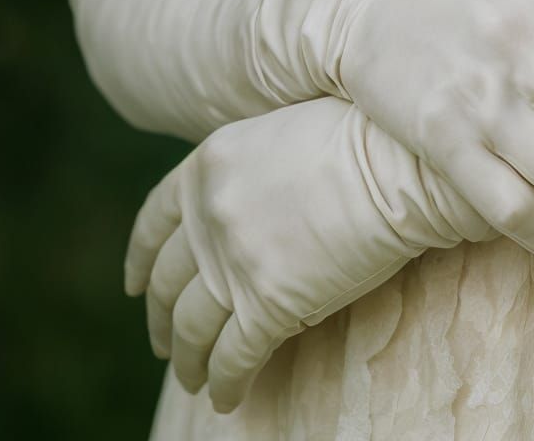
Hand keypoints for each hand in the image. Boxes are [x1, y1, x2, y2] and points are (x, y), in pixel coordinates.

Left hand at [124, 96, 495, 414]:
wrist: (399, 160)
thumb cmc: (361, 136)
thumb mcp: (280, 135)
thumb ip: (246, 173)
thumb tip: (243, 209)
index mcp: (208, 165)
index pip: (154, 220)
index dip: (140, 258)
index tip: (134, 284)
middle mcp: (210, 214)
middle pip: (166, 282)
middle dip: (161, 320)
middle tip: (167, 343)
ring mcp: (234, 261)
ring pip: (192, 329)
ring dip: (189, 362)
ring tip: (195, 380)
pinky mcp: (267, 305)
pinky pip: (232, 359)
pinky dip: (225, 384)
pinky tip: (229, 398)